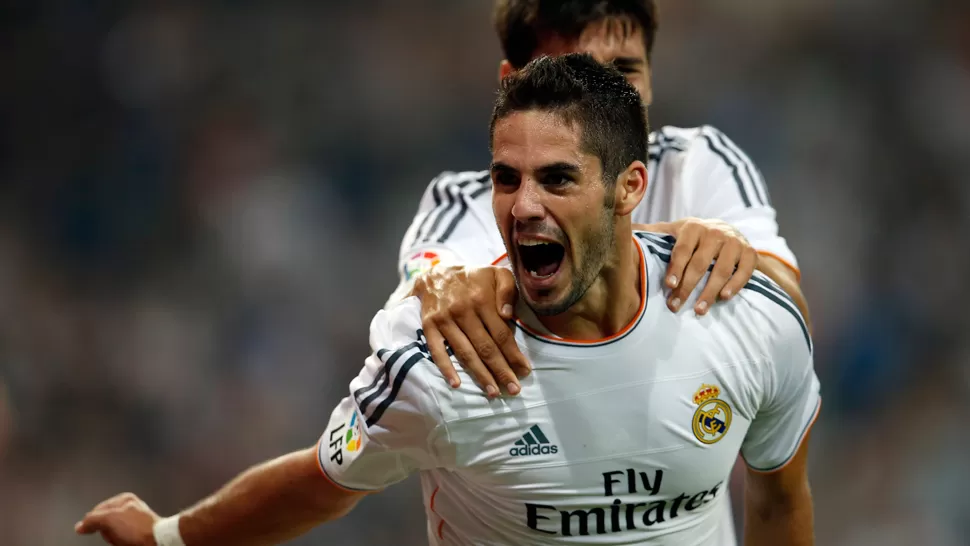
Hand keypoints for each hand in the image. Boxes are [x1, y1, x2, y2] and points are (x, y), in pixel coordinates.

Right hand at [75, 492, 159, 545]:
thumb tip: (80, 525)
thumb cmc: (137, 527)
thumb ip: (92, 519)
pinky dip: (121, 542)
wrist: (157, 540)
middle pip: (105, 522)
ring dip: (113, 538)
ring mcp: (135, 520)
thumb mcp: (109, 519)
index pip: (97, 510)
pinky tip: (126, 543)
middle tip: (114, 534)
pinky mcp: (138, 532)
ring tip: (122, 539)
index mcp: (124, 499)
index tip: (90, 529)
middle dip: (106, 531)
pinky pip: (121, 539)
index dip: (93, 521)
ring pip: (113, 532)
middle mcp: (130, 507)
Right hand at [411, 265, 529, 396]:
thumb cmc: (474, 278)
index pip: (501, 334)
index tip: (525, 371)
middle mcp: (464, 311)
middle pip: (485, 348)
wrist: (436, 273)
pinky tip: (456, 384)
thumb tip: (508, 315)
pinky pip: (437, 350)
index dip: (514, 355)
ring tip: (493, 392)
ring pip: (465, 352)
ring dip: (479, 375)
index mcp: (482, 300)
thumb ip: (507, 289)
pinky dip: (446, 368)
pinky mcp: (429, 325)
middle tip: (513, 389)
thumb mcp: (496, 274)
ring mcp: (445, 320)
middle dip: (501, 371)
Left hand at [648, 218, 756, 314]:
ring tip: (698, 310)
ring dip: (710, 292)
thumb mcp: (672, 231)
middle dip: (687, 287)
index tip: (669, 285)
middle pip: (700, 263)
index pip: (683, 249)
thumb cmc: (693, 238)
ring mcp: (735, 242)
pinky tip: (723, 298)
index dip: (676, 268)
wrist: (727, 231)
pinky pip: (743, 272)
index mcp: (693, 227)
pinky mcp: (751, 253)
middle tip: (675, 306)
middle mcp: (715, 232)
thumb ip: (651, 234)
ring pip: (722, 270)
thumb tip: (623, 234)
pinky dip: (735, 285)